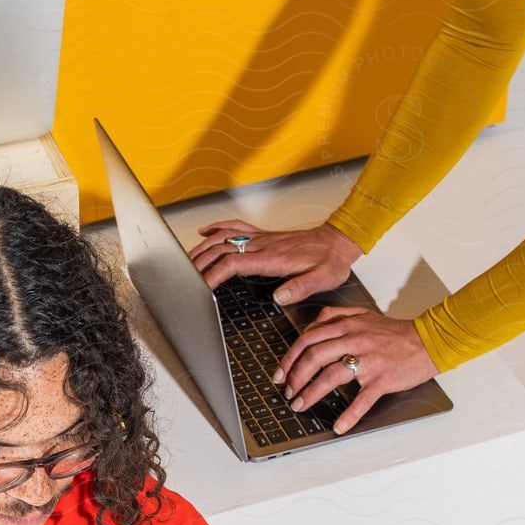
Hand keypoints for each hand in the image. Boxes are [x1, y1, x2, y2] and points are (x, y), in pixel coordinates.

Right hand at [189, 217, 361, 300]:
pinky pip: (236, 227)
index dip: (214, 274)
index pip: (234, 264)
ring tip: (187, 258)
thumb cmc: (331, 261)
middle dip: (200, 261)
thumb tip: (279, 297)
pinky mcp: (265, 236)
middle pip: (221, 249)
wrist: (339, 241)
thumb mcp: (323, 279)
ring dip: (203, 246)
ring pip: (224, 237)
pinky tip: (206, 231)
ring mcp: (262, 239)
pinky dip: (217, 227)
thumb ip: (301, 287)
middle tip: (185, 275)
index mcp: (273, 259)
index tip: (202, 286)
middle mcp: (263, 245)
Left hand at [275, 306, 437, 433]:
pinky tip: (338, 426)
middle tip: (287, 391)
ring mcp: (368, 361)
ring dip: (310, 393)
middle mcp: (354, 340)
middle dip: (294, 377)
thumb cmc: (394, 333)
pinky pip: (362, 400)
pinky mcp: (382, 379)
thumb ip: (336, 316)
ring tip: (300, 405)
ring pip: (331, 376)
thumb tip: (312, 325)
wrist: (427, 341)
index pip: (308, 339)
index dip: (289, 358)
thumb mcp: (363, 314)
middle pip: (313, 357)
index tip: (281, 372)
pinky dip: (349, 415)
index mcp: (347, 325)